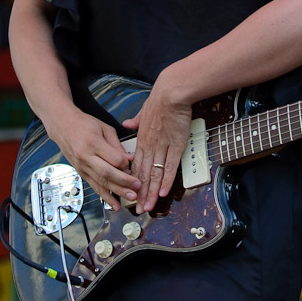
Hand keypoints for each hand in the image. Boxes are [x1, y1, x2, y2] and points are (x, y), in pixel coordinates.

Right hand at [46, 107, 141, 210]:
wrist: (63, 126)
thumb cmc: (85, 124)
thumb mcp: (104, 128)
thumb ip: (116, 145)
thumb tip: (129, 159)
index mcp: (93, 143)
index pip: (113, 158)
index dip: (125, 164)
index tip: (133, 165)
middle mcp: (86, 157)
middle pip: (107, 173)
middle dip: (124, 182)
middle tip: (137, 188)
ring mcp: (82, 167)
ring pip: (101, 183)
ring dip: (117, 192)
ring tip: (130, 198)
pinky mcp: (81, 173)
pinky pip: (94, 187)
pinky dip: (105, 197)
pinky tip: (115, 204)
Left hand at [122, 73, 191, 214]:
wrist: (171, 93)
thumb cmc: (159, 100)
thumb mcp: (143, 110)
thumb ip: (135, 120)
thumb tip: (126, 123)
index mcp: (142, 138)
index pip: (136, 164)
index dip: (133, 180)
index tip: (131, 192)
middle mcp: (150, 145)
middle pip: (143, 174)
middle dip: (140, 193)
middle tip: (138, 209)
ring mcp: (162, 146)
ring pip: (155, 173)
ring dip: (151, 192)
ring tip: (148, 206)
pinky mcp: (176, 145)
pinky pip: (170, 166)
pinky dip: (166, 180)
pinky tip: (163, 192)